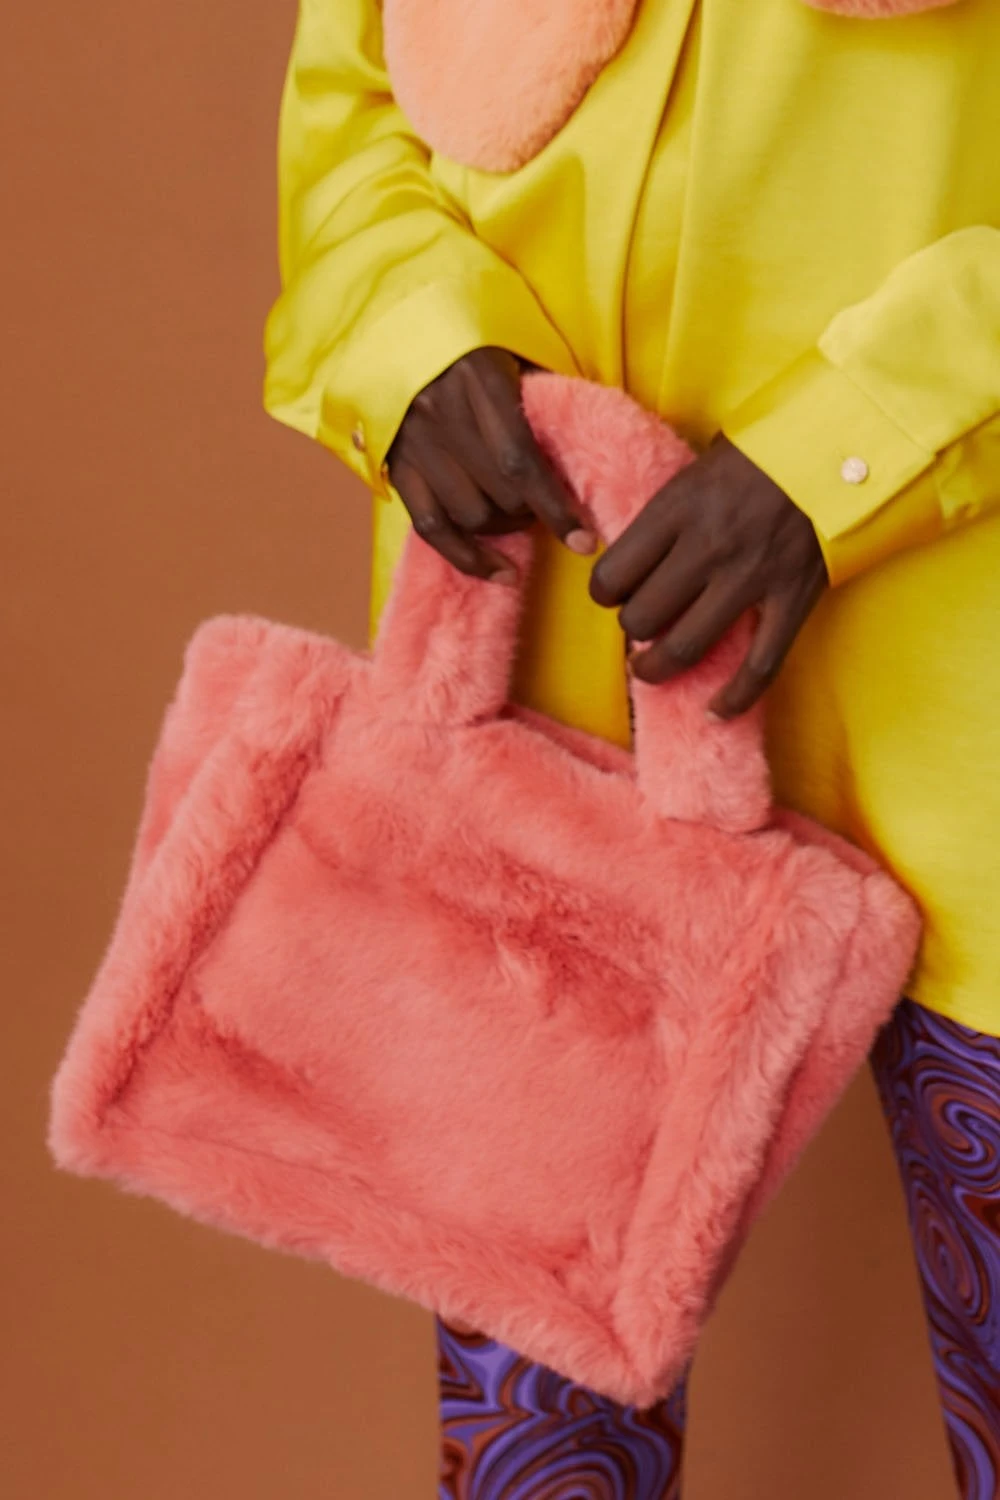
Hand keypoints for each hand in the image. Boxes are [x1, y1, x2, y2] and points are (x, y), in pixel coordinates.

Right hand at [386, 347, 596, 580]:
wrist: (396, 334)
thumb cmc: (471, 347)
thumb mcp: (512, 353)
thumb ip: (543, 394)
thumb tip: (586, 447)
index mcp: (477, 379)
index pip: (520, 459)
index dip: (555, 507)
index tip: (585, 541)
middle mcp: (441, 412)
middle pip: (498, 493)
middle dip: (532, 512)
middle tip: (544, 506)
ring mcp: (415, 443)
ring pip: (471, 515)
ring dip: (505, 528)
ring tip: (518, 515)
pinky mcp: (397, 467)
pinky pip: (433, 528)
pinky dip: (468, 557)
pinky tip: (500, 571)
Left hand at [588, 432, 827, 717]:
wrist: (843, 442)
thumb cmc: (766, 446)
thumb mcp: (701, 463)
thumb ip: (670, 508)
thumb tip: (635, 545)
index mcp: (677, 509)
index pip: (613, 575)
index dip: (604, 593)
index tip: (612, 593)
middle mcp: (706, 548)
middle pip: (641, 618)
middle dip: (631, 630)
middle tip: (638, 625)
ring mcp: (751, 578)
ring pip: (685, 647)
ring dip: (657, 668)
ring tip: (649, 669)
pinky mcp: (792, 599)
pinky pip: (759, 665)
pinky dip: (735, 697)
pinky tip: (715, 711)